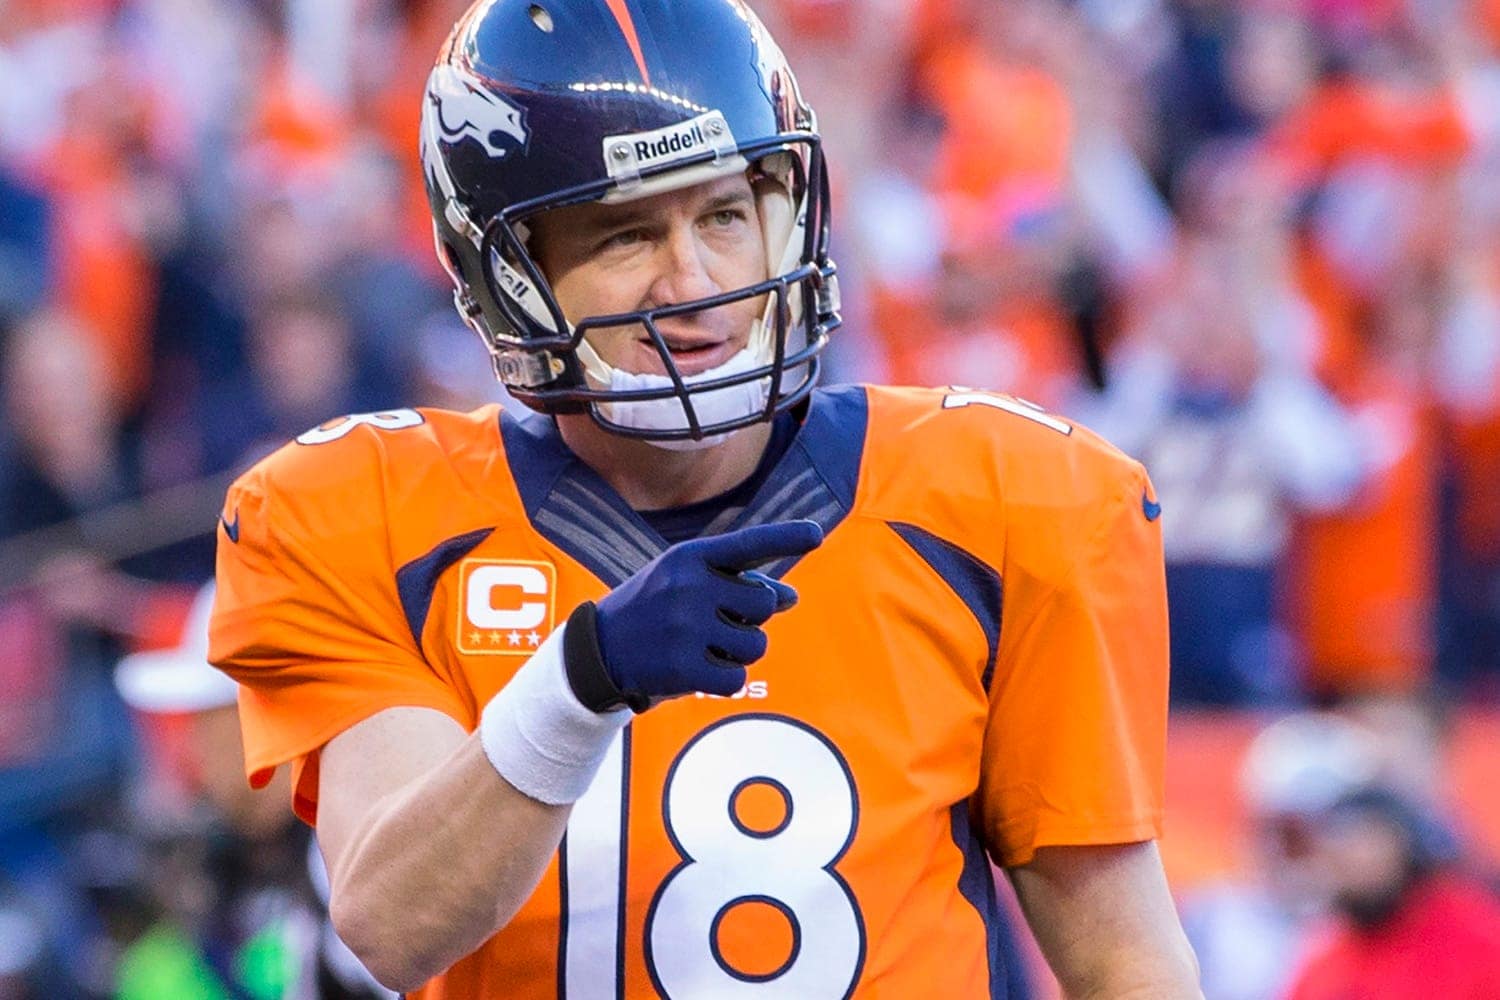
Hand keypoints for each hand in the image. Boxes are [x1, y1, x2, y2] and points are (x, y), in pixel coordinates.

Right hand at [563, 520, 823, 711]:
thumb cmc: (654, 610)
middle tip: (716, 623)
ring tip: (706, 647)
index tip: (817, 534)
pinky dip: (726, 681)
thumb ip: (737, 584)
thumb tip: (791, 597)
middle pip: (763, 603)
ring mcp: (687, 627)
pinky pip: (737, 678)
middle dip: (751, 617)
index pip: (749, 544)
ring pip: (756, 644)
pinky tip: (700, 672)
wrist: (597, 651)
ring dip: (740, 651)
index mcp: (691, 557)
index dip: (787, 537)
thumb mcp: (686, 583)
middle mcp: (690, 586)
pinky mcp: (683, 667)